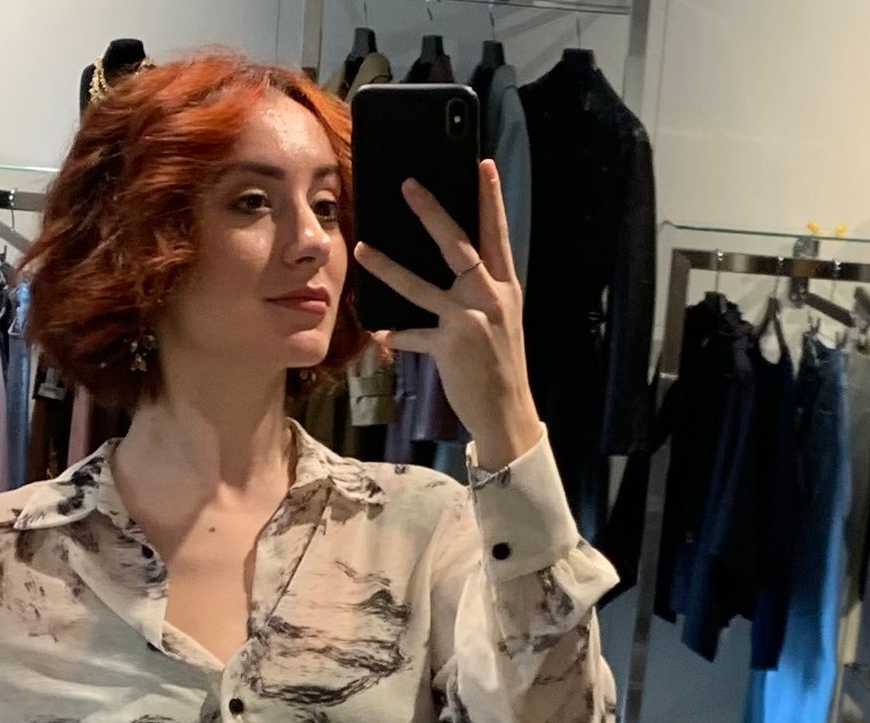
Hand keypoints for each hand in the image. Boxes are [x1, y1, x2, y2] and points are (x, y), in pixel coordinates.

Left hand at [353, 159, 540, 469]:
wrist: (507, 412)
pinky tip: (377, 332)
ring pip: (421, 286)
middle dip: (432, 213)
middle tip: (408, 185)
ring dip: (388, 267)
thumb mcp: (501, 318)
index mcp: (504, 285)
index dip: (491, 198)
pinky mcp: (450, 347)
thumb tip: (456, 264)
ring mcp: (469, 321)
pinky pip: (414, 335)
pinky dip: (396, 334)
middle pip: (458, 245)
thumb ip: (482, 289)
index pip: (497, 232)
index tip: (482, 164)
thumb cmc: (500, 363)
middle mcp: (489, 296)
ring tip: (362, 248)